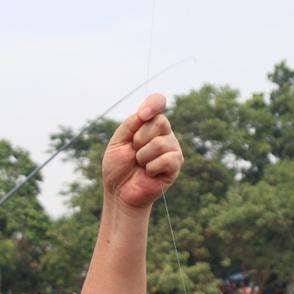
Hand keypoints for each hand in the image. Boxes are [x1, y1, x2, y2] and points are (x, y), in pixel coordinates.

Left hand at [101, 92, 183, 211]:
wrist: (119, 191)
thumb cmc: (117, 167)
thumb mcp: (118, 142)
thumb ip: (130, 125)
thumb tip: (146, 113)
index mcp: (148, 124)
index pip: (158, 102)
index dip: (154, 104)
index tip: (143, 114)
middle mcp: (163, 133)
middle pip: (160, 122)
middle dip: (139, 138)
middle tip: (134, 151)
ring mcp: (171, 148)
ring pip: (160, 143)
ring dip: (143, 156)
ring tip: (140, 164)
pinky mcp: (176, 165)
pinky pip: (167, 159)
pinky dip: (151, 167)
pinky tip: (148, 173)